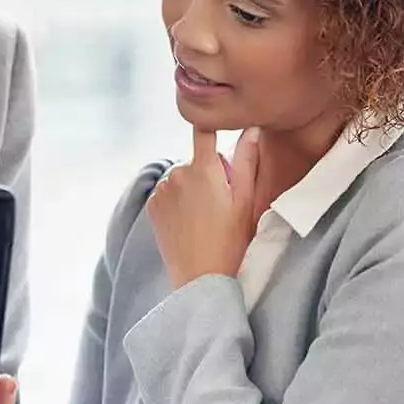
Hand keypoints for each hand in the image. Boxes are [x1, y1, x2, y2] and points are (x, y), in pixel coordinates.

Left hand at [146, 127, 261, 287]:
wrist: (201, 278)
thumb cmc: (231, 241)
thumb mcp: (245, 200)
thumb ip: (248, 161)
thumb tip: (252, 129)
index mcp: (203, 169)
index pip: (203, 131)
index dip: (210, 125)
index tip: (216, 124)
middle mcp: (177, 173)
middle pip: (196, 161)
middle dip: (208, 173)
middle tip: (222, 202)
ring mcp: (161, 190)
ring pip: (181, 178)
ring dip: (191, 188)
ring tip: (205, 217)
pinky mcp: (152, 207)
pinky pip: (167, 194)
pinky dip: (177, 202)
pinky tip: (189, 223)